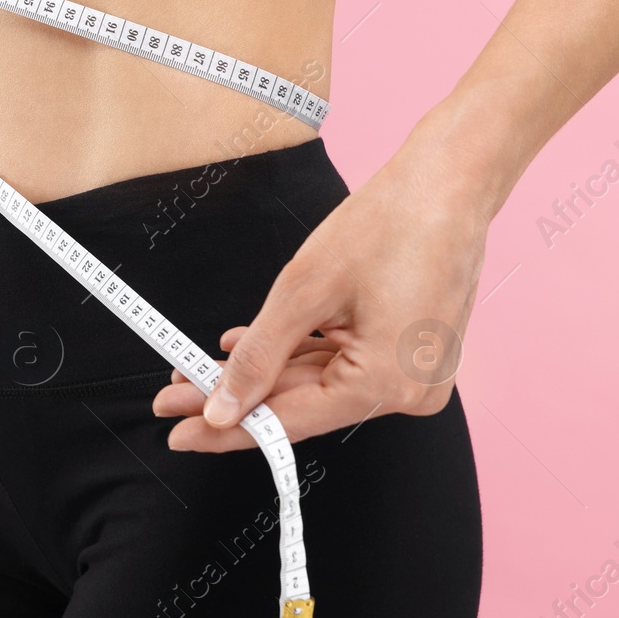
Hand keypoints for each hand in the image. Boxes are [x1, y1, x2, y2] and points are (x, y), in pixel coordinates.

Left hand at [152, 136, 489, 449]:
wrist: (447, 184)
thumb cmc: (386, 226)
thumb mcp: (302, 293)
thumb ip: (257, 359)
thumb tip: (221, 410)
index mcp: (388, 385)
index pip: (289, 422)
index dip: (226, 430)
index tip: (178, 434)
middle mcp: (409, 392)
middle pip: (301, 406)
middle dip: (234, 398)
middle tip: (171, 397)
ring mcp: (414, 375)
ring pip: (317, 384)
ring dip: (260, 375)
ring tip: (196, 367)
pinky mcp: (409, 354)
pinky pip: (341, 365)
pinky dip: (296, 356)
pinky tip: (244, 346)